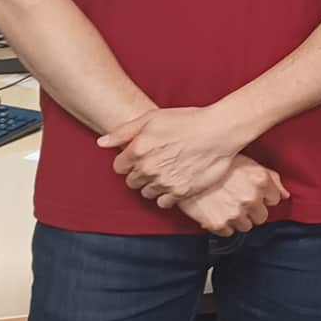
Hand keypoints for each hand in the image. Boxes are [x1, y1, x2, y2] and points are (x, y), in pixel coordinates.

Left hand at [99, 106, 245, 205]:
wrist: (219, 131)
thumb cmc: (187, 120)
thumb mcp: (152, 117)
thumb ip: (123, 131)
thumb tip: (101, 143)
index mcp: (137, 150)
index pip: (119, 167)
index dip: (129, 161)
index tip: (142, 156)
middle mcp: (148, 169)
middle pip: (132, 182)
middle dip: (140, 173)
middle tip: (156, 163)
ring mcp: (164, 183)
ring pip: (147, 193)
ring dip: (153, 185)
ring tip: (167, 172)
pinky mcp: (181, 193)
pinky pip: (164, 202)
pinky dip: (167, 195)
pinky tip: (176, 182)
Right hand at [178, 156, 288, 236]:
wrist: (182, 169)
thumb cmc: (214, 161)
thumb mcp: (246, 162)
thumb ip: (270, 178)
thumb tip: (285, 194)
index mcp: (260, 180)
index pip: (275, 199)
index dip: (264, 196)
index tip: (254, 193)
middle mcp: (251, 198)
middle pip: (262, 216)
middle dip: (252, 210)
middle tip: (238, 200)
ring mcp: (235, 213)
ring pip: (246, 226)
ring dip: (239, 218)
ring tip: (226, 205)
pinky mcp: (219, 224)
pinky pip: (229, 232)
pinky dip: (224, 224)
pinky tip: (216, 211)